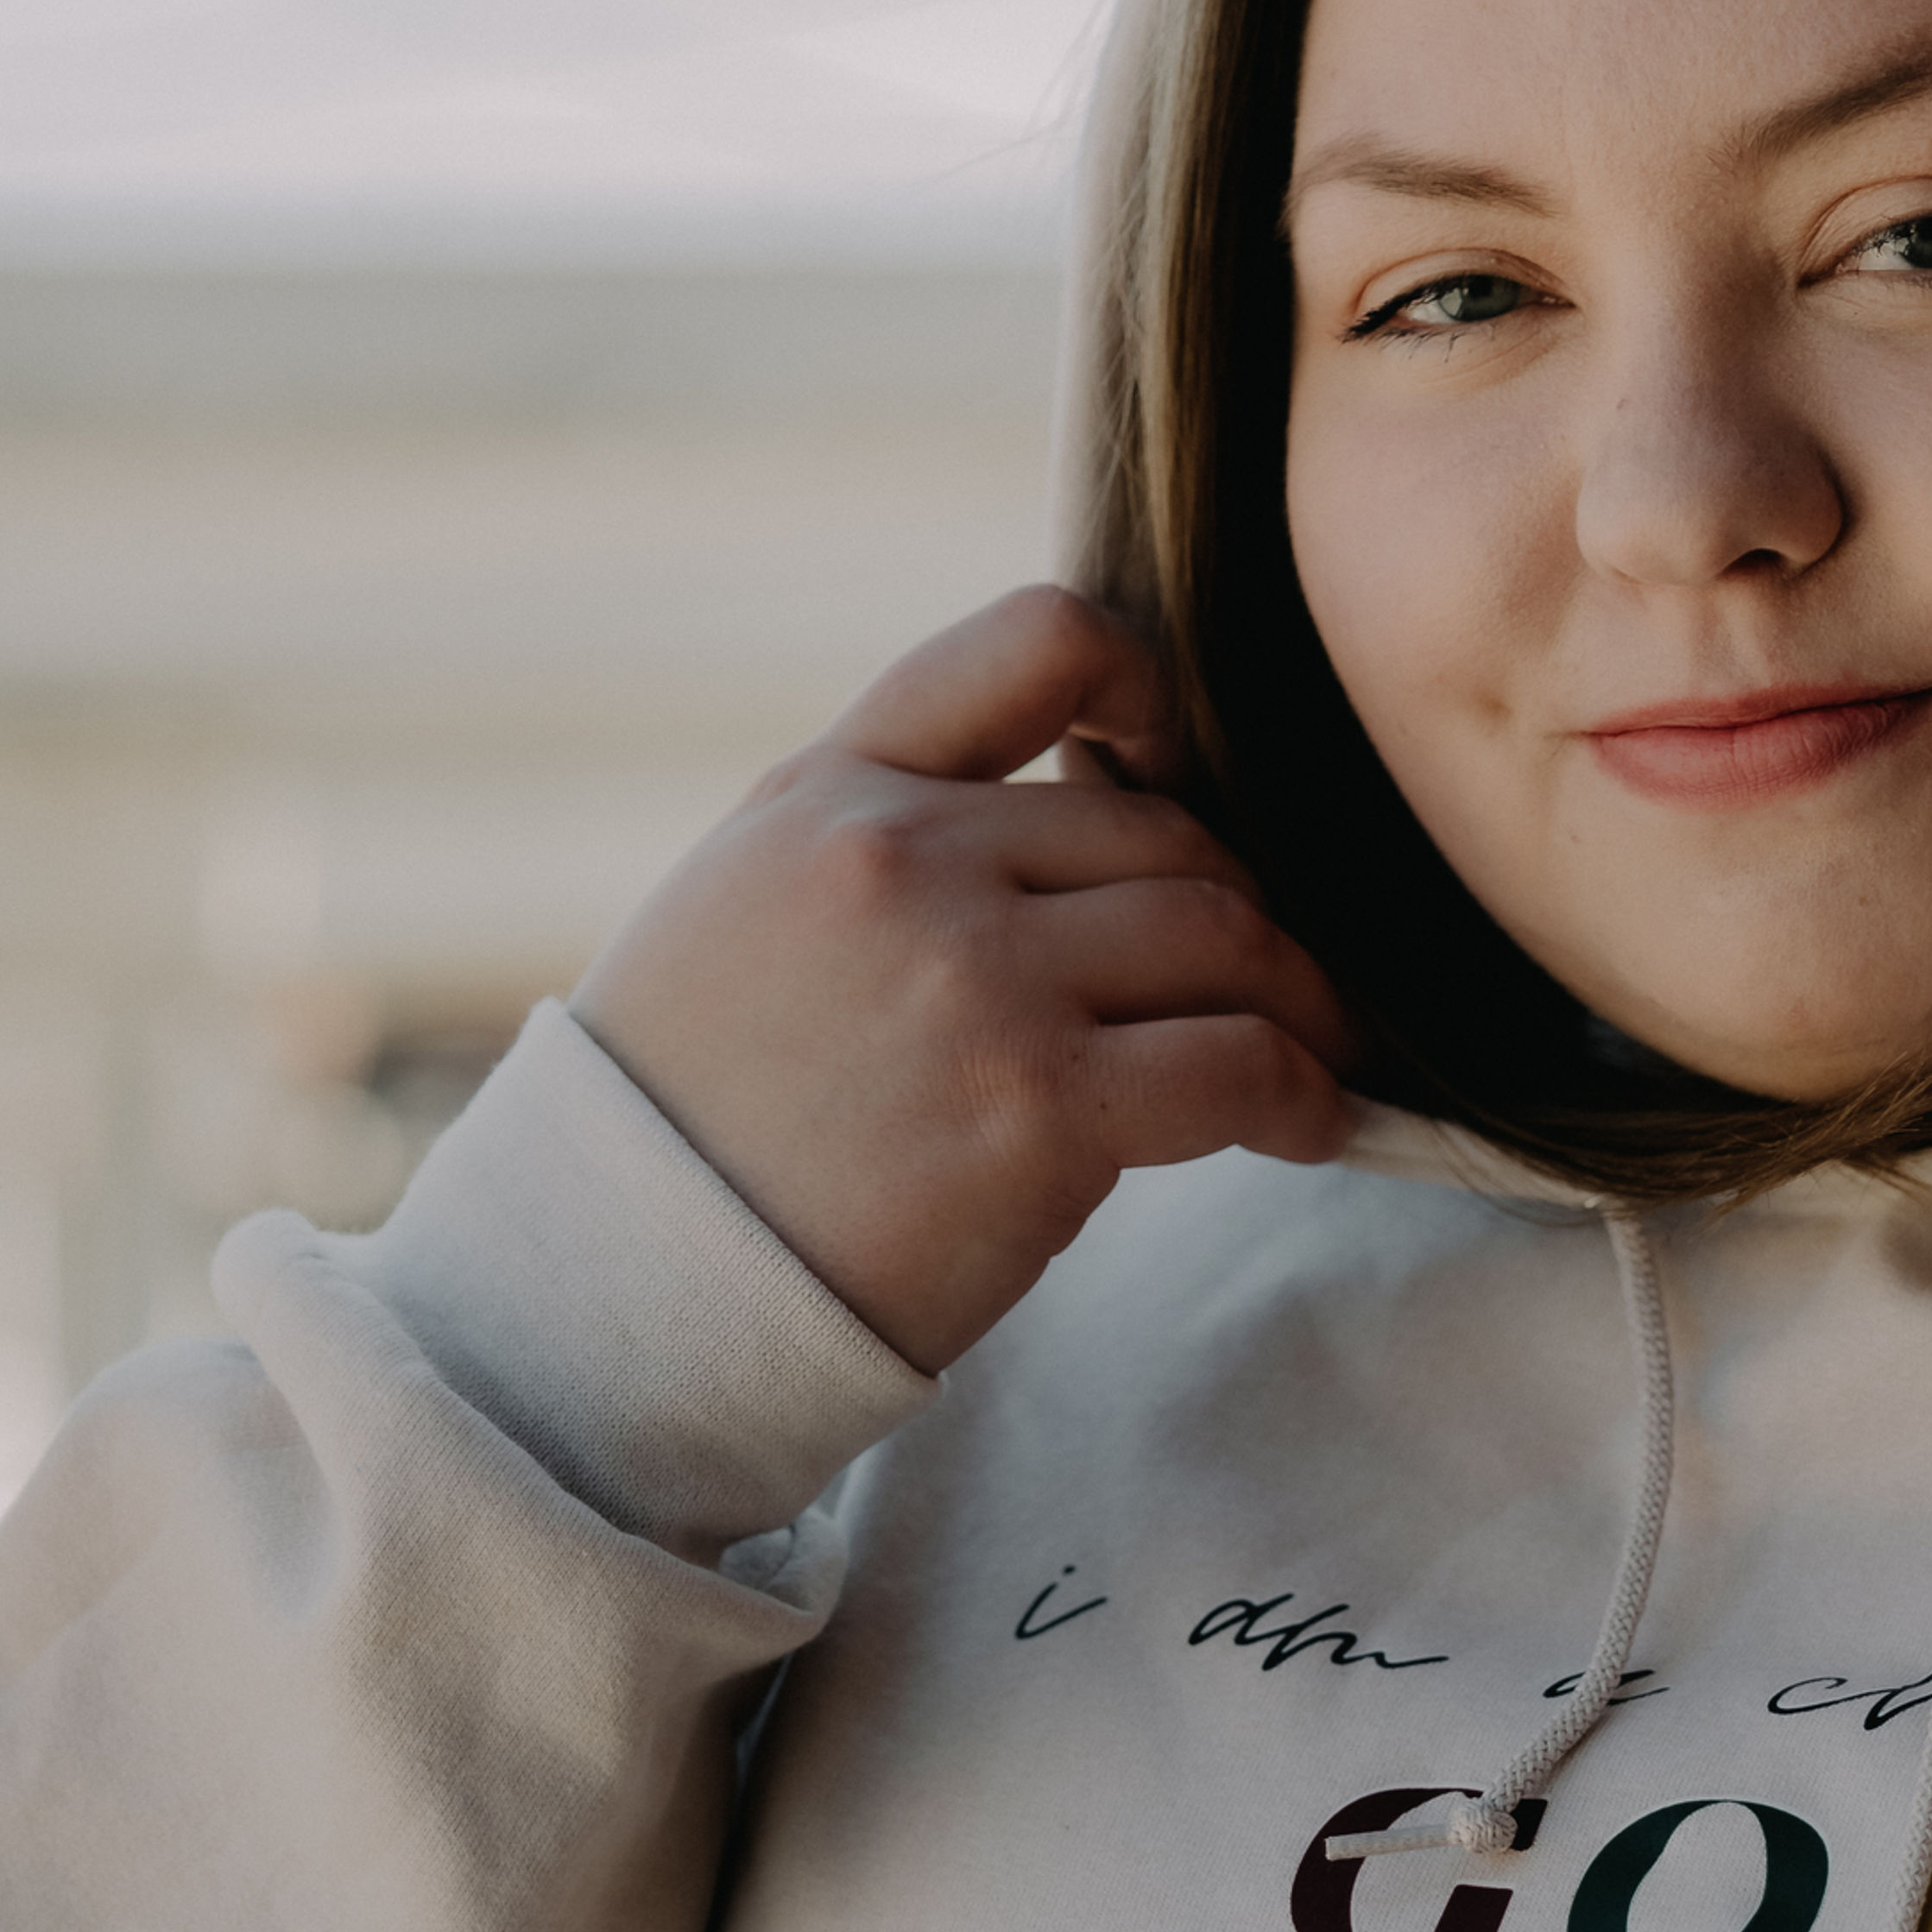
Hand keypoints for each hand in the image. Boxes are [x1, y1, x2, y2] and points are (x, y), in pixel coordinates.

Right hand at [574, 587, 1351, 1370]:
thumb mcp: (743, 913)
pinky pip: (1240, 1065)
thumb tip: (1082, 842)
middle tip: (1281, 985)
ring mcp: (976, 979)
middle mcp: (907, 858)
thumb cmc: (692, 1127)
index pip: (1036, 641)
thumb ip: (885, 846)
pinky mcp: (1038, 1108)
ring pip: (1223, 936)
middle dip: (1242, 911)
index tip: (1178, 764)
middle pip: (1165, 832)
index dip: (1146, 686)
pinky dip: (1303, 1094)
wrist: (615, 1290)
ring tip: (1315, 1054)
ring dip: (1297, 999)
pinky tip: (1309, 1126)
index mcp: (832, 792)